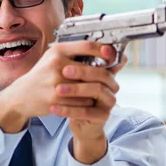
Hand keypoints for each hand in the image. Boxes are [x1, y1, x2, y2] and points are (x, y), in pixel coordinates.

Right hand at [0, 41, 121, 144]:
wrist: (21, 95)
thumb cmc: (43, 75)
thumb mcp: (55, 58)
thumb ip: (76, 53)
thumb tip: (105, 50)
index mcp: (58, 51)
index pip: (87, 46)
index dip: (103, 49)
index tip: (112, 54)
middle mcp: (56, 65)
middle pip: (92, 69)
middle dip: (104, 75)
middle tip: (111, 79)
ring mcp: (56, 83)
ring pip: (90, 88)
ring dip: (97, 91)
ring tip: (99, 91)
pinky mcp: (56, 100)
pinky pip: (82, 102)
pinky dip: (88, 102)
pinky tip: (88, 101)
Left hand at [64, 47, 127, 163]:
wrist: (78, 121)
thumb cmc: (76, 97)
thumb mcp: (74, 78)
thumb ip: (75, 62)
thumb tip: (68, 44)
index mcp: (106, 73)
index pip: (106, 59)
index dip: (98, 53)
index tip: (80, 51)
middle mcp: (111, 85)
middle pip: (102, 74)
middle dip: (83, 71)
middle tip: (64, 70)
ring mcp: (109, 101)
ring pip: (97, 91)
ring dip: (77, 89)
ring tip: (58, 90)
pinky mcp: (103, 115)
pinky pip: (88, 111)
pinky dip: (70, 110)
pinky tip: (54, 108)